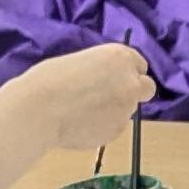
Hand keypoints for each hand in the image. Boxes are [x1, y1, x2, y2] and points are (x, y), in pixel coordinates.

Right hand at [0, 40, 160, 188]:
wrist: (41, 109)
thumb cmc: (51, 78)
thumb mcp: (83, 62)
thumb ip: (103, 71)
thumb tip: (106, 85)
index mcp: (120, 57)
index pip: (139, 65)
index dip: (127, 72)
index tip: (114, 78)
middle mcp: (130, 81)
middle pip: (147, 88)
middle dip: (134, 92)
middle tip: (111, 97)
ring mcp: (127, 108)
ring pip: (129, 110)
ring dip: (115, 111)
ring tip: (85, 113)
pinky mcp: (117, 131)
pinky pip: (115, 128)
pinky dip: (103, 127)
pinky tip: (82, 125)